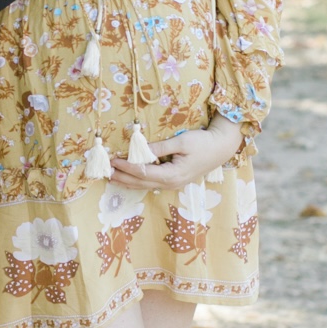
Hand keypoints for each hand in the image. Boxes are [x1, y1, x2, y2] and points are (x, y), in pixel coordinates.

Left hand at [109, 117, 242, 189]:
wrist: (221, 148)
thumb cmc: (203, 143)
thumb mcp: (181, 142)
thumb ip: (160, 148)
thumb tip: (140, 150)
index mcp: (172, 175)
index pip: (143, 172)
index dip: (127, 167)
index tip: (113, 160)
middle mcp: (171, 183)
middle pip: (141, 183)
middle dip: (122, 178)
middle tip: (105, 172)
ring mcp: (173, 184)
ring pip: (145, 185)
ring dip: (128, 181)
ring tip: (112, 176)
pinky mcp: (174, 180)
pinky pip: (152, 182)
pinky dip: (138, 180)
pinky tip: (129, 177)